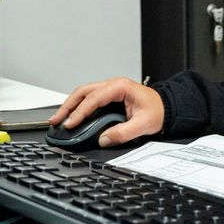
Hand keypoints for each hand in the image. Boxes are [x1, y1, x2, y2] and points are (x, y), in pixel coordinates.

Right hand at [48, 77, 163, 147]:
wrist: (167, 107)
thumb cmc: (158, 111)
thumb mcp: (143, 125)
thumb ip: (123, 133)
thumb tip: (104, 139)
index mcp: (120, 87)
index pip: (94, 98)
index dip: (80, 111)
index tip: (71, 123)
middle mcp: (113, 85)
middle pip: (83, 92)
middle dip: (67, 106)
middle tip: (56, 120)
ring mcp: (110, 89)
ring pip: (83, 93)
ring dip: (70, 105)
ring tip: (58, 119)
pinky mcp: (109, 96)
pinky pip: (89, 98)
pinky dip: (77, 106)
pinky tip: (71, 115)